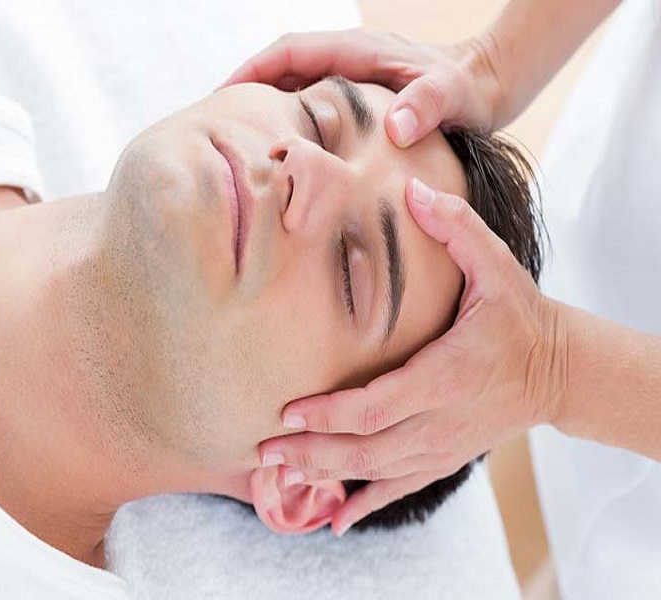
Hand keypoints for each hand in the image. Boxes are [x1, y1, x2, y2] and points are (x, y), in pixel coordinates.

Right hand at [224, 28, 502, 146]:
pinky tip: (281, 149)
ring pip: (293, 87)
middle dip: (247, 91)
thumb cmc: (468, 91)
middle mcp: (347, 60)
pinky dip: (289, 120)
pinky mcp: (354, 96)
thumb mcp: (452, 97)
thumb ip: (426, 105)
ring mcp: (348, 77)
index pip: (290, 53)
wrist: (487, 86)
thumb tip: (395, 128)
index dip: (253, 71)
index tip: (223, 96)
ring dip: (265, 108)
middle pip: (281, 69)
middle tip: (219, 126)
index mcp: (358, 52)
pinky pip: (310, 103)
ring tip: (239, 142)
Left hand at [259, 179, 566, 534]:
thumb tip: (413, 187)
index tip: (288, 411)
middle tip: (262, 450)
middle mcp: (440, 420)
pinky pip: (398, 488)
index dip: (329, 414)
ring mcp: (443, 446)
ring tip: (277, 471)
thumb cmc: (520, 317)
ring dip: (324, 476)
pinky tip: (332, 518)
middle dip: (310, 452)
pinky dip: (363, 504)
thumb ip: (456, 228)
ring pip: (375, 474)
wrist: (559, 371)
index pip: (376, 405)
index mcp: (446, 374)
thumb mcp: (497, 266)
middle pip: (365, 449)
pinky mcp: (444, 458)